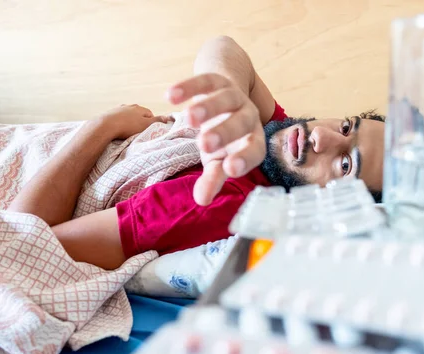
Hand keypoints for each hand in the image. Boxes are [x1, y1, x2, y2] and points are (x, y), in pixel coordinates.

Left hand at [98, 104, 171, 139]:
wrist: (106, 126)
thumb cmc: (128, 126)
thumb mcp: (145, 125)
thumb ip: (156, 121)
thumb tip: (167, 117)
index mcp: (139, 108)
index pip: (150, 114)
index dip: (151, 122)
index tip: (149, 130)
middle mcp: (129, 106)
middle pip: (139, 114)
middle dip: (140, 122)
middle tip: (139, 132)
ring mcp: (119, 109)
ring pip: (128, 115)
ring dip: (130, 122)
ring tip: (128, 131)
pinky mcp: (110, 113)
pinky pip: (119, 118)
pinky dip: (120, 122)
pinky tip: (119, 129)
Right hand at [166, 73, 265, 205]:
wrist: (225, 95)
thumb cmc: (222, 137)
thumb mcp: (217, 159)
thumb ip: (212, 178)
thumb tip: (201, 201)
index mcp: (253, 141)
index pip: (255, 151)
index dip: (245, 159)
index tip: (230, 169)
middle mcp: (248, 118)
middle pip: (242, 123)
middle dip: (225, 132)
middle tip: (204, 144)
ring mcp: (234, 97)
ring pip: (225, 99)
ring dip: (208, 108)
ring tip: (188, 118)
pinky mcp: (218, 80)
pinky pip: (206, 80)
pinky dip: (188, 86)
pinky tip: (168, 96)